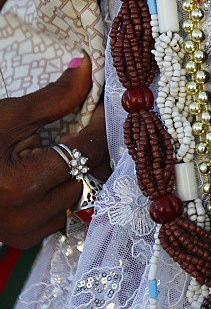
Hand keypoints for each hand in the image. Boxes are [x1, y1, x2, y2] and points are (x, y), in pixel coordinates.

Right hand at [0, 56, 110, 247]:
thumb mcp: (7, 116)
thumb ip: (54, 97)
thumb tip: (87, 68)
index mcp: (22, 183)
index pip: (85, 151)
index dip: (99, 126)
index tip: (102, 108)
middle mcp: (28, 215)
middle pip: (88, 176)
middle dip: (91, 148)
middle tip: (88, 124)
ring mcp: (27, 232)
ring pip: (80, 197)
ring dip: (80, 172)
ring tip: (68, 147)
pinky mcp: (24, 239)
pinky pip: (62, 213)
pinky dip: (63, 191)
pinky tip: (51, 173)